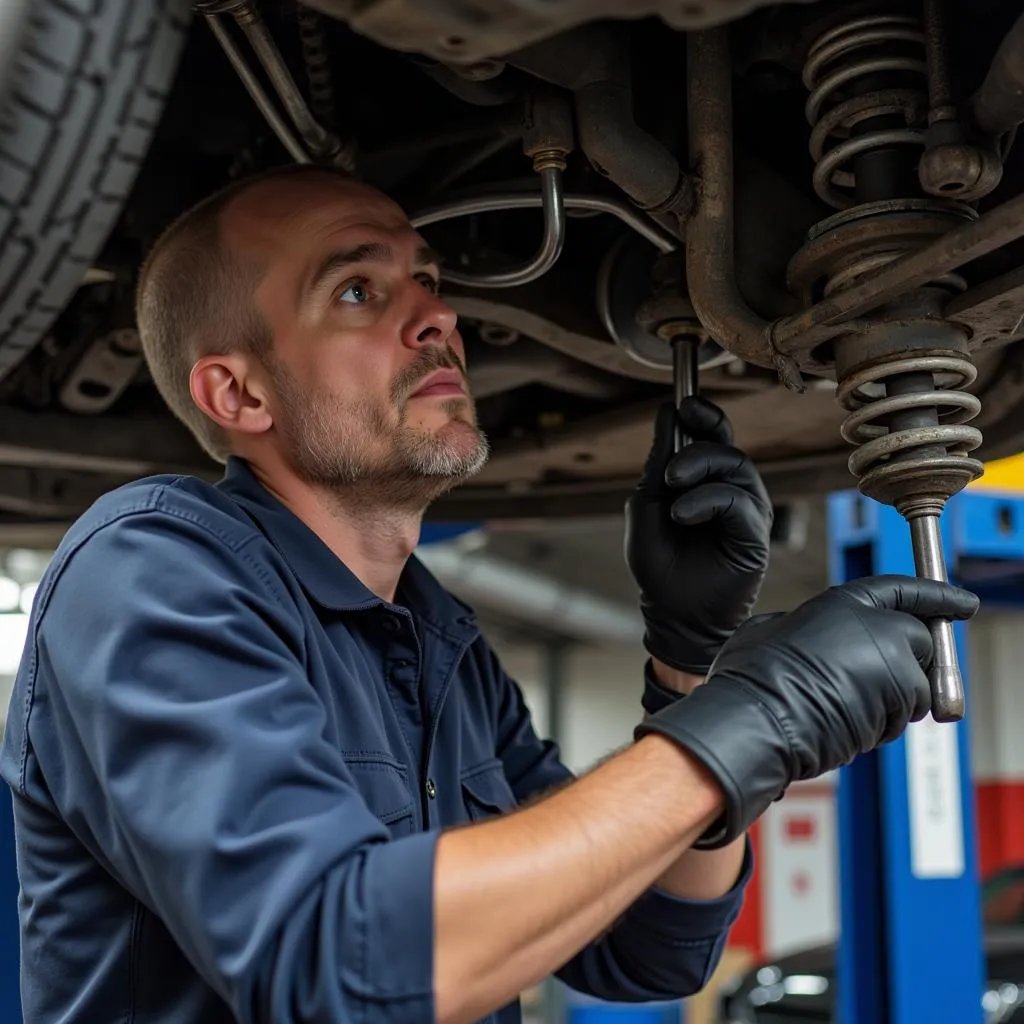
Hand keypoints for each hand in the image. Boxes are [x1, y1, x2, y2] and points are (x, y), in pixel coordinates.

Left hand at [624, 397, 772, 674]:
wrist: (670, 612)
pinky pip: (737, 499)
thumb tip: (667, 412)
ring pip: (736, 465)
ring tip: (673, 489)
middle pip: (727, 444)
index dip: (704, 414)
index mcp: (705, 481)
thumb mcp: (647, 505)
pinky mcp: (754, 532)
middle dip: (700, 440)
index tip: (684, 404)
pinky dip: (706, 499)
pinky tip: (682, 515)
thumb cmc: (659, 563)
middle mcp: (730, 490)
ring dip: (698, 468)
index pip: (714, 435)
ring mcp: (746, 510)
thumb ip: (658, 462)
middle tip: (670, 468)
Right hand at [634, 575, 979, 848]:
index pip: (905, 592)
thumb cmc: (752, 676)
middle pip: (921, 639)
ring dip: (893, 698)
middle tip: (881, 681)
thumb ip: (804, 624)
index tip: (963, 603)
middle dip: (911, 661)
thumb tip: (804, 631)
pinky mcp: (895, 704)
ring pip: (917, 685)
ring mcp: (890, 666)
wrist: (758, 717)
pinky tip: (847, 722)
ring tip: (846, 704)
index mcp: (844, 603)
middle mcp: (876, 628)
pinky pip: (903, 715)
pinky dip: (884, 723)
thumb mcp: (769, 629)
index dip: (938, 596)